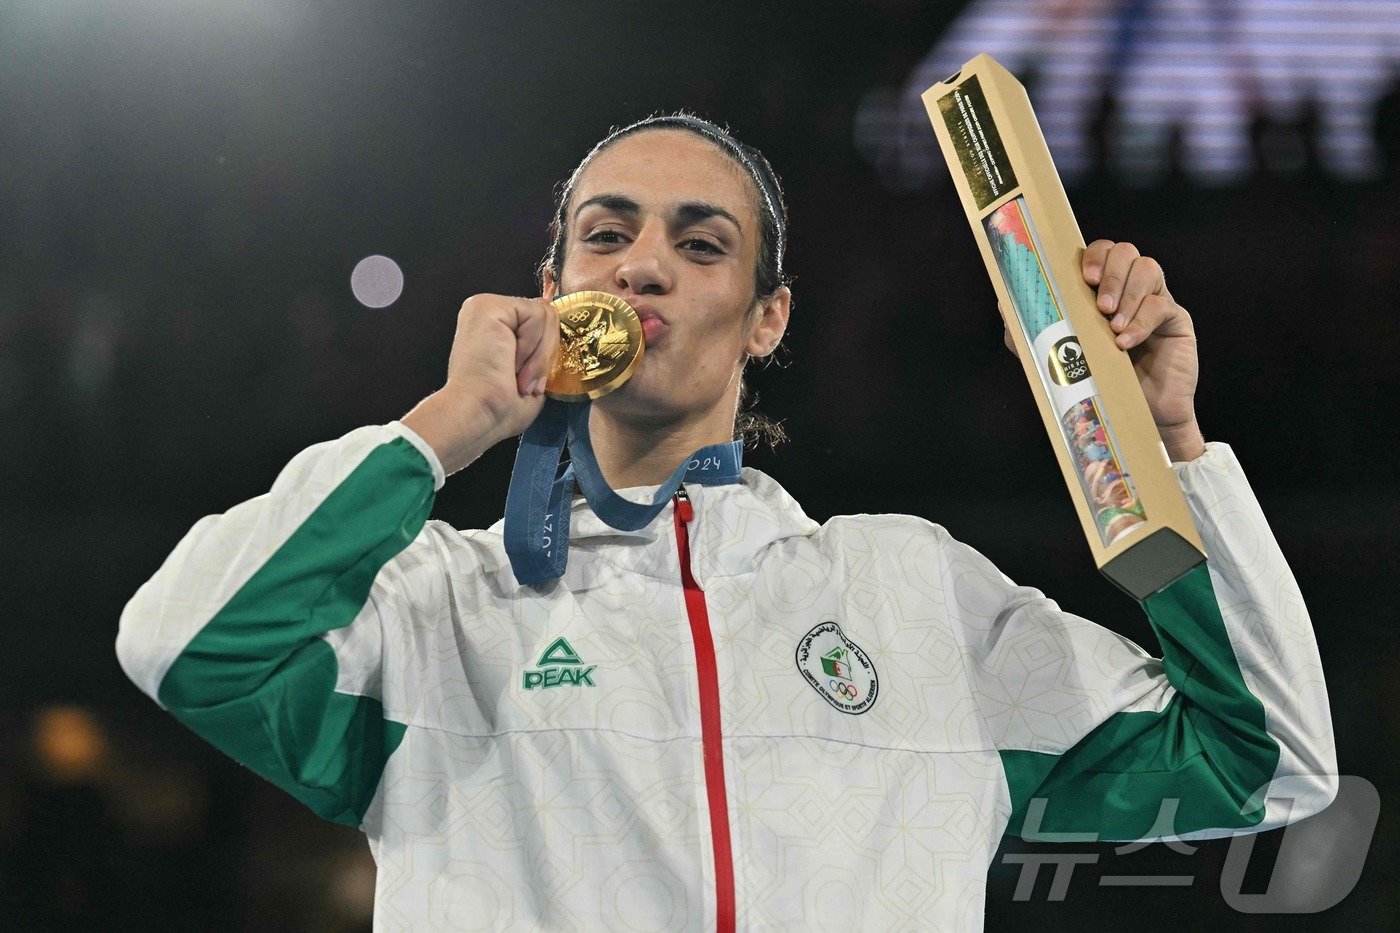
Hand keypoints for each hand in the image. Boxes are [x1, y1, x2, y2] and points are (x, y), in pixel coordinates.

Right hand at [401, 294, 558, 474]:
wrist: (478, 414)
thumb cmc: (498, 408)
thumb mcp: (529, 375)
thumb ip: (541, 350)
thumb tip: (556, 340)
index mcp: (494, 327)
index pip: (540, 322)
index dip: (545, 354)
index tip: (530, 384)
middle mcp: (487, 311)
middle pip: (547, 315)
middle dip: (544, 355)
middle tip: (524, 382)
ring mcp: (486, 305)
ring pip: (545, 314)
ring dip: (538, 355)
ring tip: (518, 376)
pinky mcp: (489, 305)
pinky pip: (537, 314)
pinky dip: (532, 346)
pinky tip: (511, 362)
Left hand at [1002, 243, 1205, 461]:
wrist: (1138, 416)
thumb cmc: (1098, 383)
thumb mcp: (1055, 358)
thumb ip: (1030, 331)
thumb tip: (1004, 304)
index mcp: (1100, 290)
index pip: (1098, 253)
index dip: (1092, 256)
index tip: (1084, 279)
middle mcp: (1128, 289)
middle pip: (1125, 251)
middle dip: (1111, 272)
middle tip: (1099, 305)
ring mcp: (1154, 300)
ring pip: (1148, 268)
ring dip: (1127, 293)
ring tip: (1111, 325)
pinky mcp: (1176, 319)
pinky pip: (1162, 304)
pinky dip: (1141, 321)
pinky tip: (1125, 342)